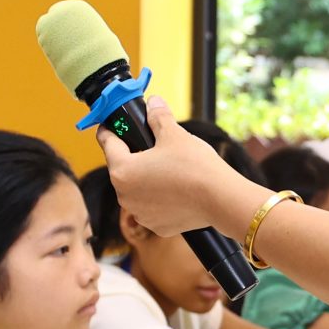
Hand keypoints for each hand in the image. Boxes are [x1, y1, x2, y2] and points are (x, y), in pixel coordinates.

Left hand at [95, 97, 257, 243]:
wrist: (221, 199)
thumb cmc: (195, 166)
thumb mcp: (173, 134)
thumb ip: (158, 117)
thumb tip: (153, 103)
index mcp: (122, 170)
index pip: (107, 142)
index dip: (111, 129)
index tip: (114, 123)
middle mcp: (125, 196)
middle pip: (122, 167)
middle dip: (134, 155)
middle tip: (152, 144)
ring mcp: (140, 214)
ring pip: (137, 189)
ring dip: (146, 178)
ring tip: (168, 168)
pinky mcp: (157, 225)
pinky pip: (152, 206)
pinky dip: (160, 197)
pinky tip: (176, 188)